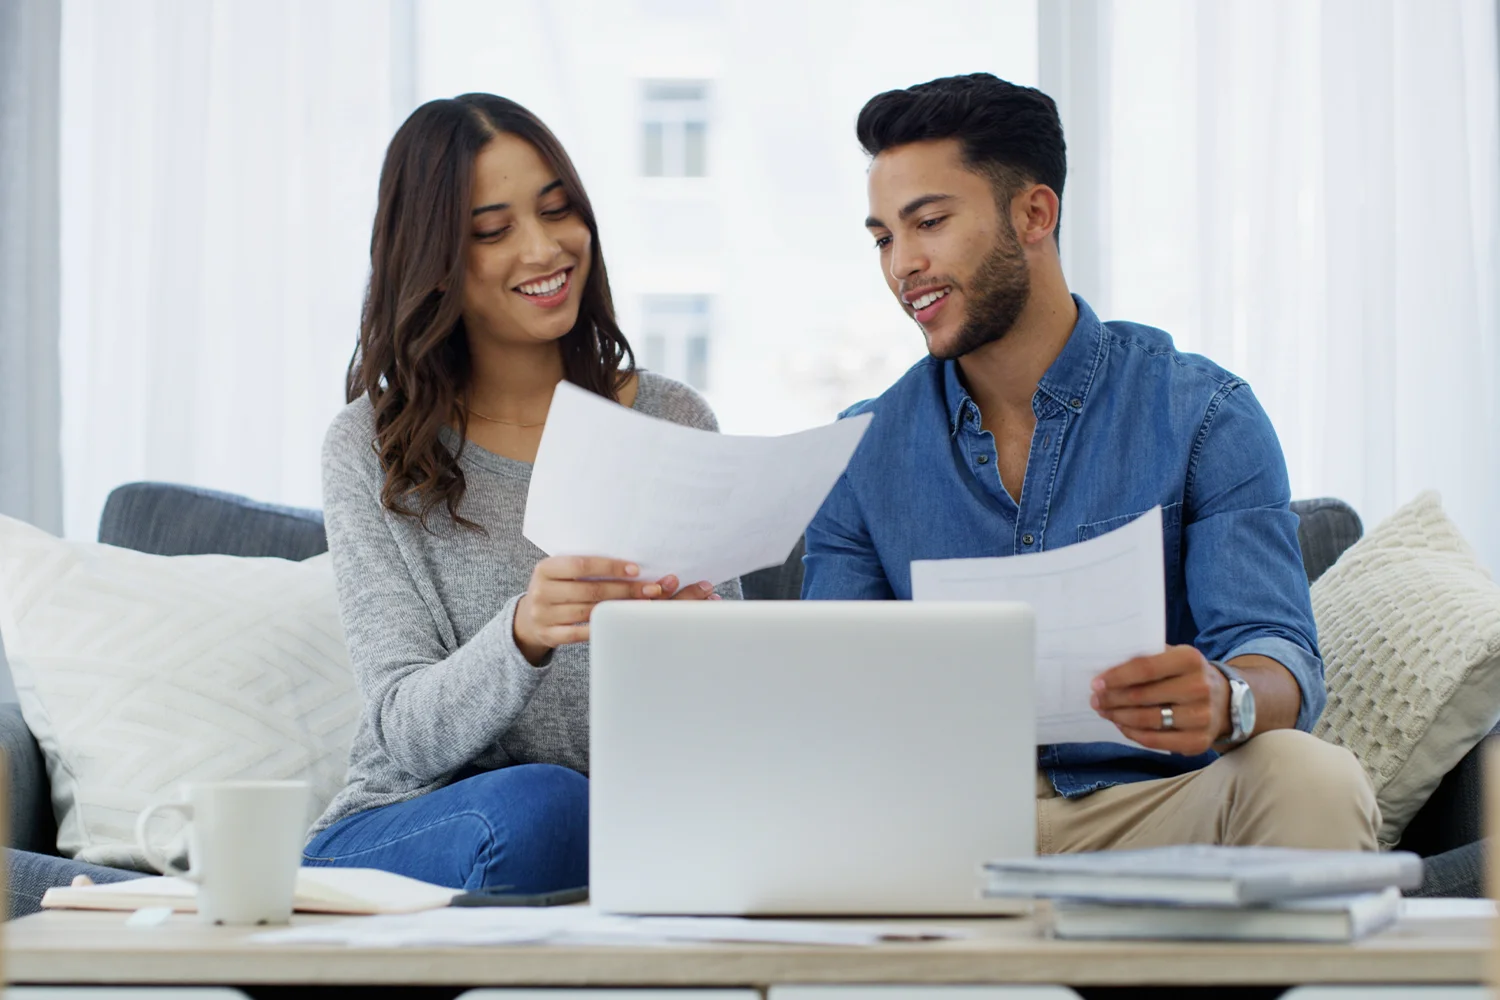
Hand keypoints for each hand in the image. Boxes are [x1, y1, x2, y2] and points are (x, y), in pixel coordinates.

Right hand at [513, 556, 715, 663]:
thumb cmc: (556, 588)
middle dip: (625, 589)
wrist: (528, 618)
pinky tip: (622, 622)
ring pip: (589, 612)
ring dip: (620, 608)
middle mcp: (541, 591)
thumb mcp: (560, 572)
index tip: (636, 569)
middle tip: (652, 588)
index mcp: (545, 569)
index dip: (611, 567)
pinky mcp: (550, 635)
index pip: (582, 565)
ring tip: (643, 605)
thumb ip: (585, 567)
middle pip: (591, 590)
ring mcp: (544, 615)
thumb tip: (630, 565)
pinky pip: (581, 633)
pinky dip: (603, 627)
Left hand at [1090, 645, 1229, 754]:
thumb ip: (1145, 657)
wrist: (1226, 701)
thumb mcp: (1173, 656)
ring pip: (1146, 720)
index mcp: (1190, 659)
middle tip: (1095, 700)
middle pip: (1142, 696)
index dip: (1116, 677)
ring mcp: (1201, 717)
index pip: (1145, 669)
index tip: (1096, 683)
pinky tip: (1122, 725)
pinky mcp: (1198, 742)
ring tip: (1105, 711)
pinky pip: (1155, 741)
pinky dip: (1132, 734)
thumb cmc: (1186, 674)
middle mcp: (1199, 687)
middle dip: (1112, 699)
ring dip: (1118, 717)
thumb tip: (1105, 667)